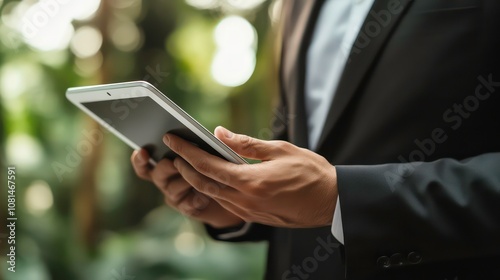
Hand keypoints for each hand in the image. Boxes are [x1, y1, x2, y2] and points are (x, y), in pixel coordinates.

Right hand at [130, 149, 243, 227]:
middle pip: (156, 173)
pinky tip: (206, 195)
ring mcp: (174, 194)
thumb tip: (219, 131)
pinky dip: (195, 198)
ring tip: (200, 176)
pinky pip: (186, 204)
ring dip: (184, 180)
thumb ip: (219, 142)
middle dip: (165, 166)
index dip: (140, 157)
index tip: (143, 151)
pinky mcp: (186, 208)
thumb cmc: (222, 167)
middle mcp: (166, 178)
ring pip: (171, 188)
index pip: (144, 160)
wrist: (232, 195)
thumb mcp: (220, 151)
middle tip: (176, 161)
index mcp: (166, 160)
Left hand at [163, 126, 337, 227]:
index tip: (172, 139)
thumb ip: (246, 143)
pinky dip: (213, 188)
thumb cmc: (311, 172)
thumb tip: (219, 133)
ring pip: (212, 195)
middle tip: (173, 151)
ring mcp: (248, 211)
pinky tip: (213, 178)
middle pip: (202, 183)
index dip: (185, 151)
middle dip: (183, 167)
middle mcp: (244, 200)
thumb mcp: (279, 150)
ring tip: (188, 162)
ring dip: (196, 179)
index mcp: (250, 181)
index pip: (206, 165)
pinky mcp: (254, 217)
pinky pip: (226, 202)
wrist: (331, 202)